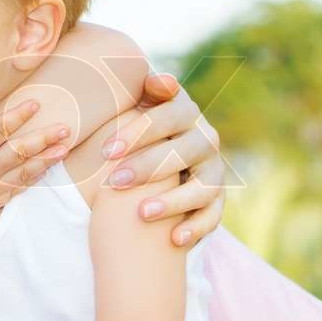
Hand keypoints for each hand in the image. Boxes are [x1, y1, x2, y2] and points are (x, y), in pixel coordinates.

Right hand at [0, 99, 72, 232]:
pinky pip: (17, 189)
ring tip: (65, 150)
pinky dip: (33, 180)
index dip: (17, 117)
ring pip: (24, 171)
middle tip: (66, 128)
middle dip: (43, 138)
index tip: (35, 104)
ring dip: (46, 160)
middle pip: (20, 151)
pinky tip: (45, 172)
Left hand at [98, 73, 225, 246]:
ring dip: (174, 200)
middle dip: (149, 166)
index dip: (139, 132)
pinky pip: (213, 215)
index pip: (168, 116)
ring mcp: (214, 170)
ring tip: (141, 213)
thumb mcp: (135, 105)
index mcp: (185, 112)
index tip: (105, 151)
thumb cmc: (136, 130)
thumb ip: (142, 90)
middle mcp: (205, 139)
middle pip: (185, 151)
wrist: (154, 160)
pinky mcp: (216, 200)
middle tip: (113, 182)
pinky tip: (174, 240)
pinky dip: (196, 228)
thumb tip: (156, 80)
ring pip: (204, 186)